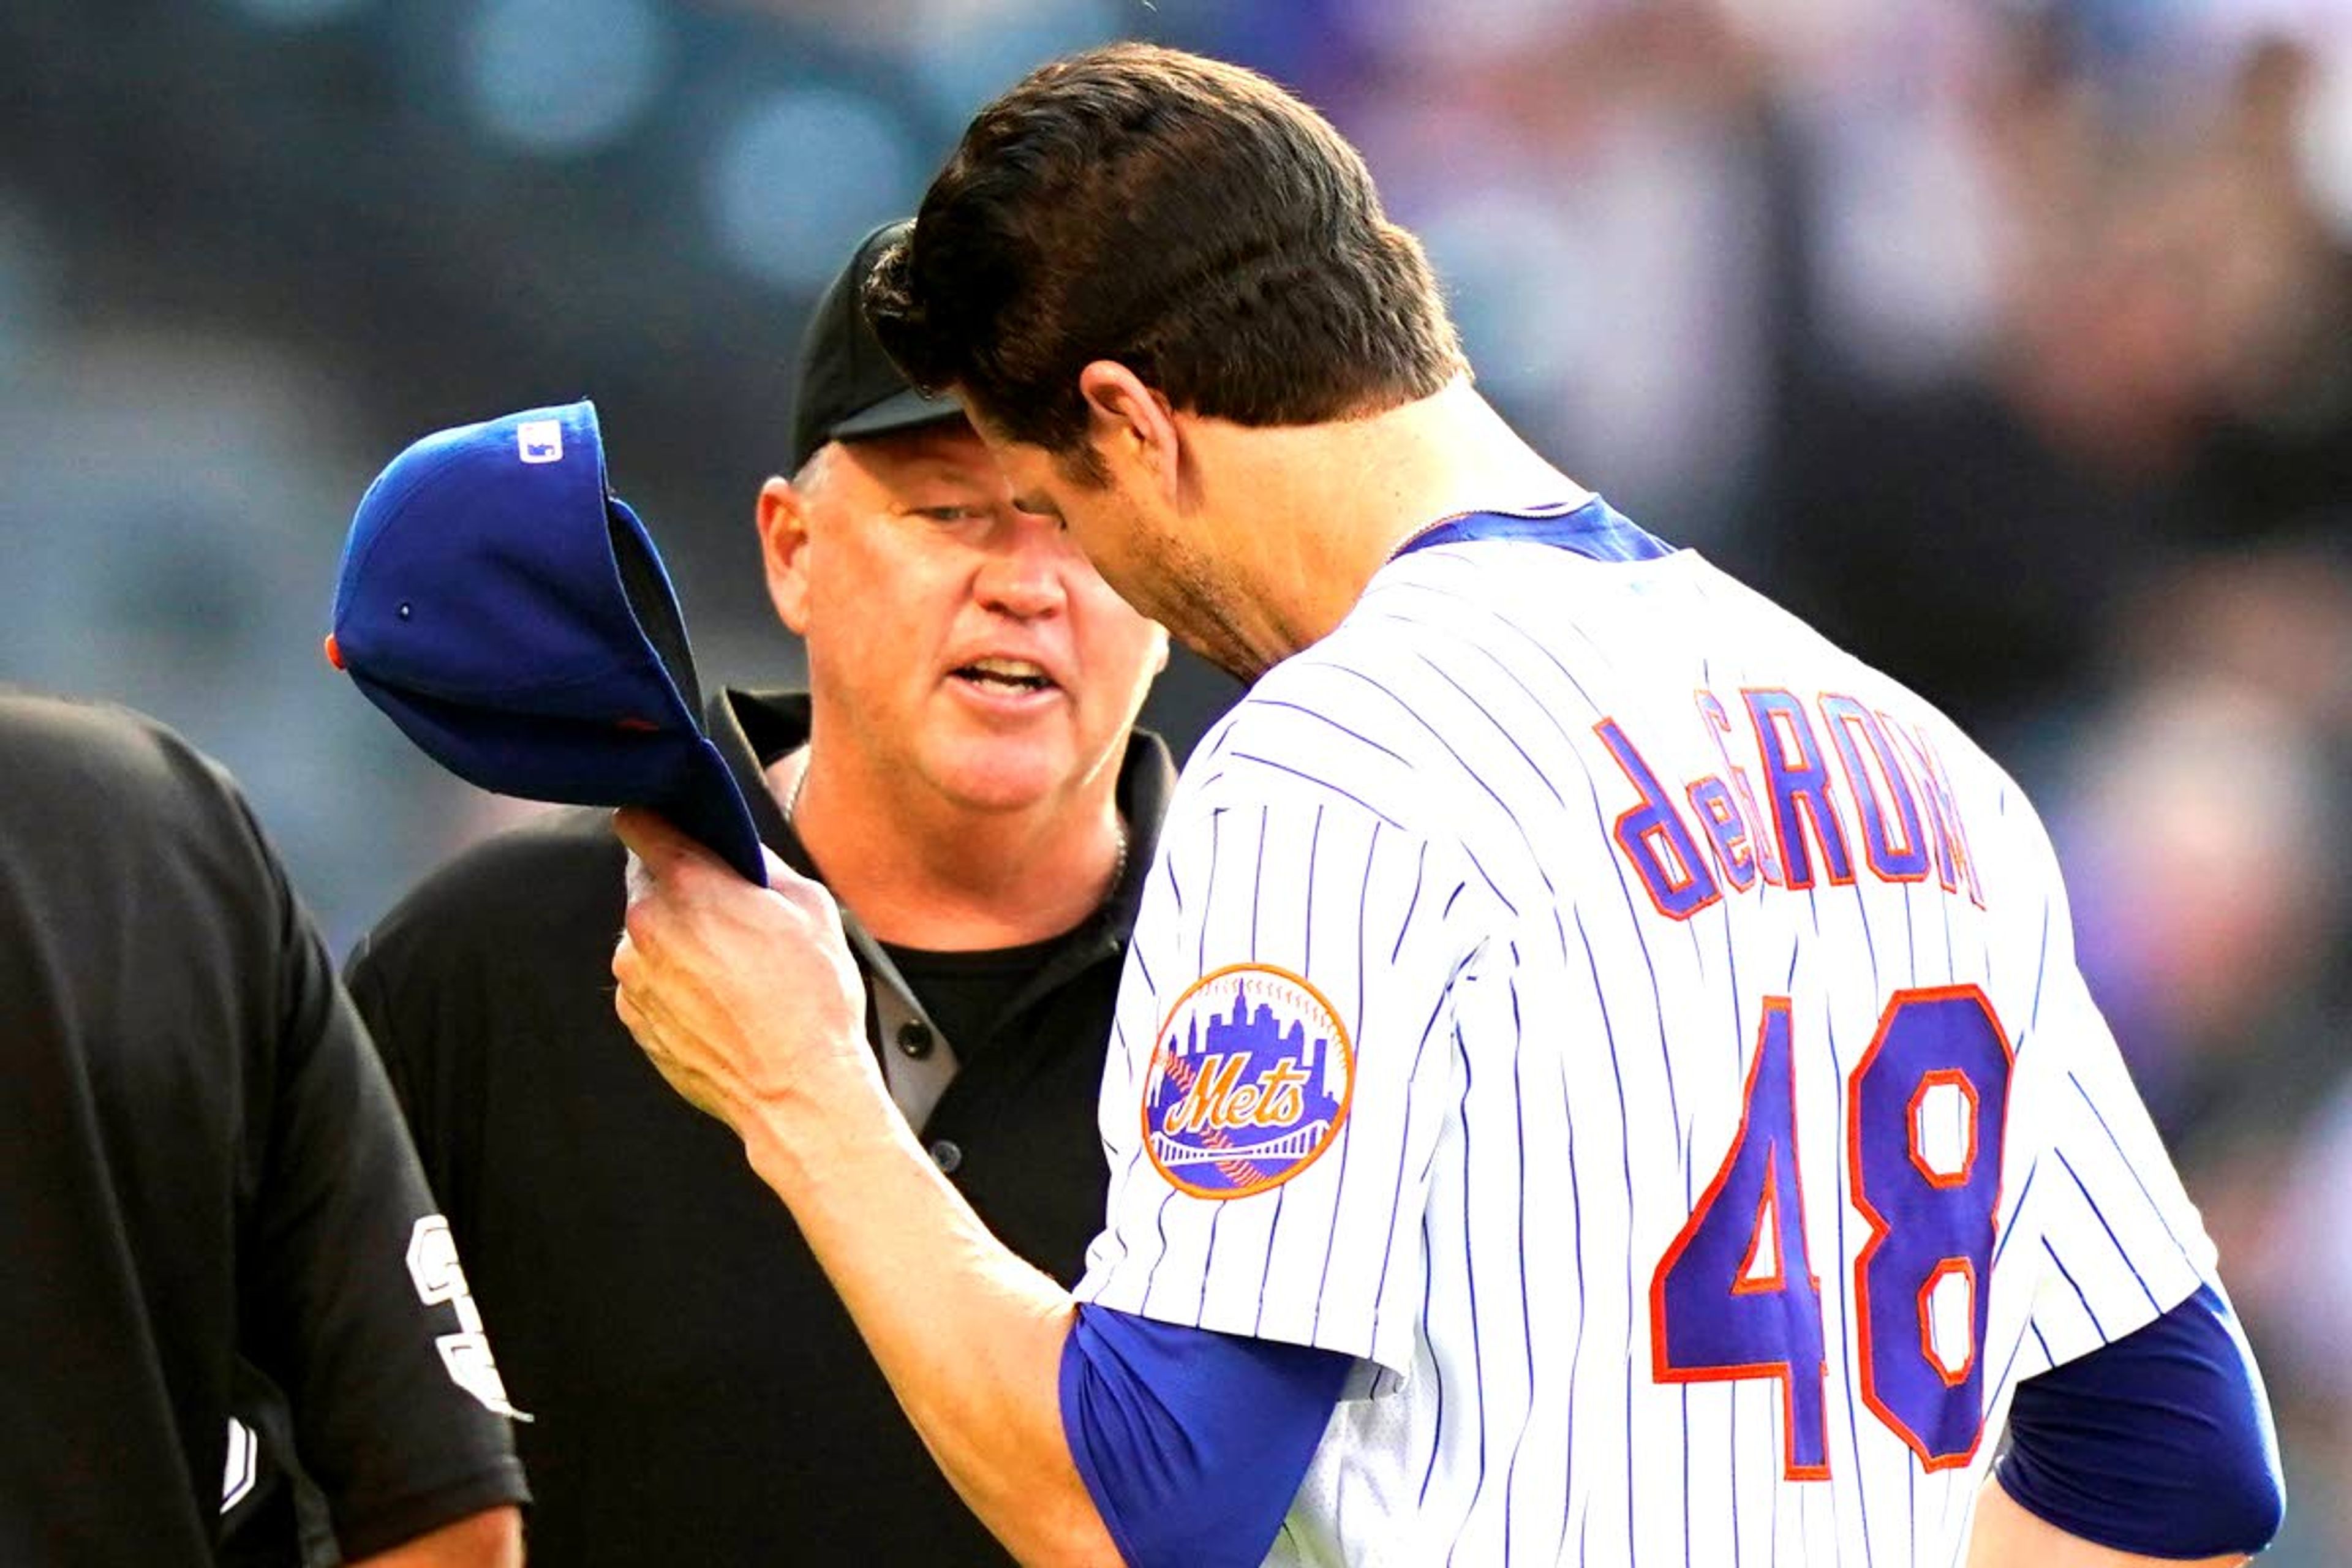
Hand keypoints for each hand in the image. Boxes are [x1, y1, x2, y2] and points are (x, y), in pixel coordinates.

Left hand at [611, 807, 875, 1138]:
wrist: (800, 1092)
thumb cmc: (812, 1001)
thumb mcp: (811, 906)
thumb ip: (760, 864)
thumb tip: (737, 852)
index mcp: (688, 886)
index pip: (638, 822)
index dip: (658, 821)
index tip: (674, 830)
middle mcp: (646, 928)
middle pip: (647, 883)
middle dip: (683, 890)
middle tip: (734, 918)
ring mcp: (634, 979)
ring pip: (646, 936)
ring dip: (678, 941)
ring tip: (735, 972)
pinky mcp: (635, 1020)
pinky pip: (648, 982)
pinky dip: (675, 984)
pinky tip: (721, 1004)